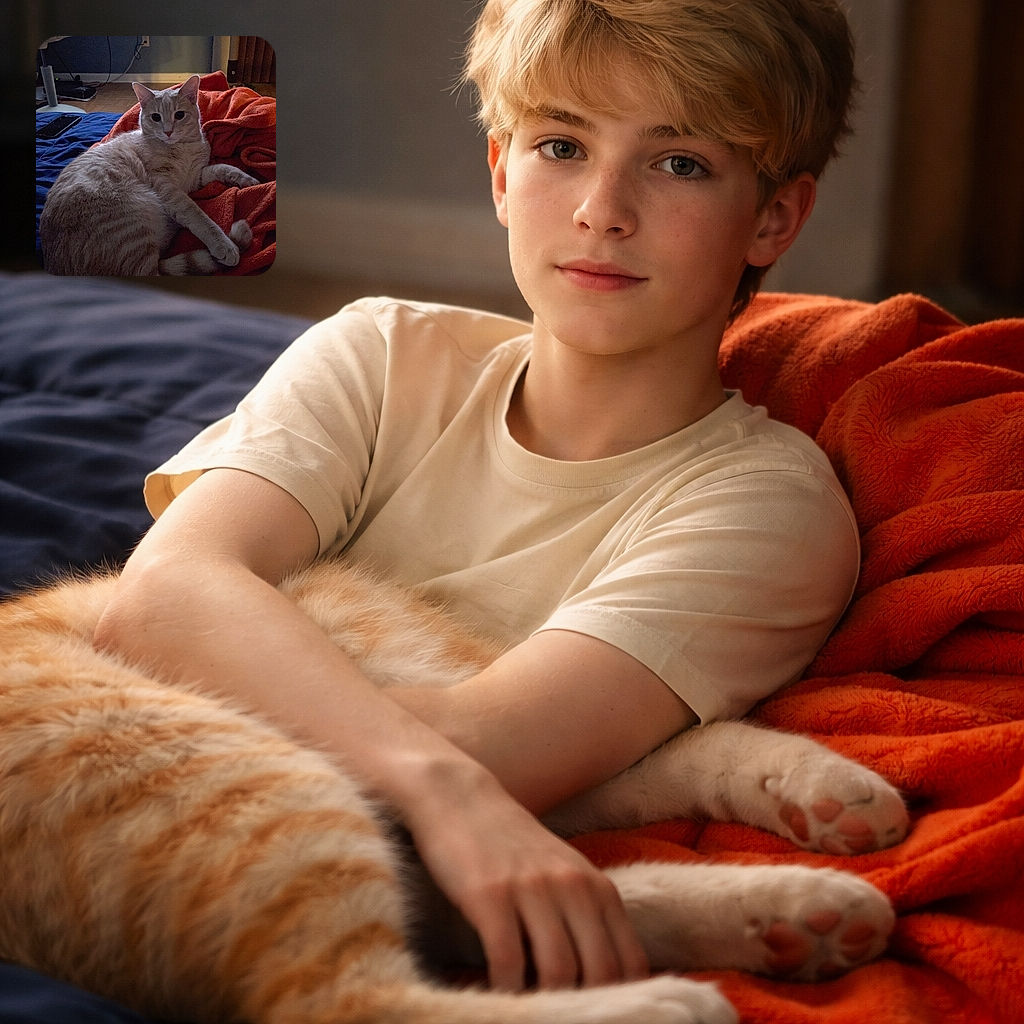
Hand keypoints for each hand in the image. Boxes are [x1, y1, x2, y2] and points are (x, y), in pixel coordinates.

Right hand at [402, 761, 648, 990]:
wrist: (461, 799)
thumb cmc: (513, 846)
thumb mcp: (564, 874)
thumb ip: (588, 918)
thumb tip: (605, 981)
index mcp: (597, 886)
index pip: (629, 961)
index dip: (623, 999)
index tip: (604, 1014)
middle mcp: (572, 886)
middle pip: (599, 972)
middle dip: (588, 1006)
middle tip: (567, 1017)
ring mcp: (532, 889)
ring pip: (558, 970)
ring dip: (547, 1002)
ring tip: (534, 1010)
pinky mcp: (490, 895)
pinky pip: (508, 961)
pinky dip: (506, 988)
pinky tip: (499, 992)